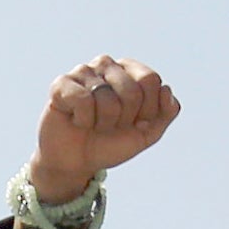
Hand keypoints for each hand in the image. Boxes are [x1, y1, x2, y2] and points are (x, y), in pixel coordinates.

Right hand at [28, 55, 179, 199]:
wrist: (76, 163)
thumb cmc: (110, 144)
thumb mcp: (146, 134)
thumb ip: (165, 114)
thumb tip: (166, 89)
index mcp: (130, 70)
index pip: (151, 80)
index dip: (146, 111)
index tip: (133, 122)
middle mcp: (107, 65)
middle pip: (132, 91)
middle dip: (124, 119)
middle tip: (109, 126)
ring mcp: (83, 72)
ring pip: (107, 98)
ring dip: (102, 123)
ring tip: (92, 124)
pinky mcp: (62, 84)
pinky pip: (82, 101)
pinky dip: (83, 120)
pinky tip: (76, 121)